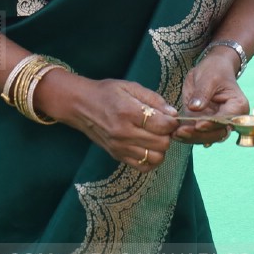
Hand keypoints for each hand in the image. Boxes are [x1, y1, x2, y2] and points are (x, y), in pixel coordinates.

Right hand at [39, 74, 178, 170]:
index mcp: (128, 112)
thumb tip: (173, 113)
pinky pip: (143, 166)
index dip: (172, 122)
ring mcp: (120, 147)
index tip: (170, 117)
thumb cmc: (107, 93)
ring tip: (155, 136)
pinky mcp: (117, 156)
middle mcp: (124, 133)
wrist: (81, 106)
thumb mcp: (130, 87)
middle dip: (168, 135)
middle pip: (162, 143)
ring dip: (160, 148)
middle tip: (163, 126)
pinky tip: (148, 147)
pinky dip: (151, 159)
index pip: (162, 125)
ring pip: (155, 157)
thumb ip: (153, 99)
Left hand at [175, 49, 247, 145]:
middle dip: (199, 135)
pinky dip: (187, 135)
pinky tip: (175, 134)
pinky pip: (198, 134)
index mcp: (238, 106)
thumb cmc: (215, 70)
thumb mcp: (208, 77)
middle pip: (217, 133)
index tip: (198, 125)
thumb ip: (202, 93)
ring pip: (206, 137)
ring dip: (191, 138)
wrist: (213, 68)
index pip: (226, 119)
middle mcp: (231, 119)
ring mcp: (218, 124)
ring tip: (175, 134)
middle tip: (181, 131)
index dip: (212, 124)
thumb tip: (195, 108)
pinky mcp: (206, 124)